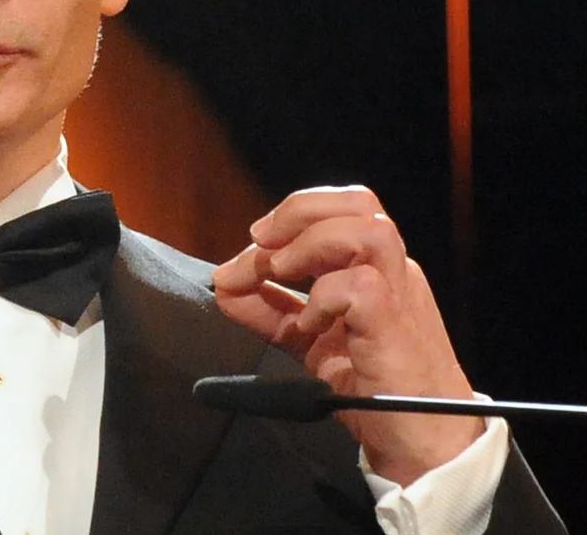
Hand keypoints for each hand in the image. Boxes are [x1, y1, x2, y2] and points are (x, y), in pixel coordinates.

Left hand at [212, 186, 482, 485]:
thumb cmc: (375, 390)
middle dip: (298, 211)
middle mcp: (393, 272)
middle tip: (261, 242)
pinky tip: (308, 325)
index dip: (291, 216)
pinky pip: (360, 285)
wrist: (423, 444)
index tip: (252, 247)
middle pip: (358, 202)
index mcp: (376, 268)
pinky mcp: (395, 325)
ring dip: (310, 243)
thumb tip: (223, 283)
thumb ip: (268, 309)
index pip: (342, 209)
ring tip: (279, 272)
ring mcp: (401, 295)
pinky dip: (322, 297)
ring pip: (368, 229)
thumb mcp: (309, 340)